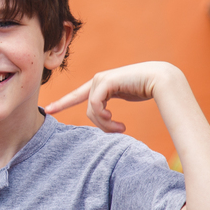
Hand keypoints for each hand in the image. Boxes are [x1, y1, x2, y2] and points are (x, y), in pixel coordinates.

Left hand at [45, 61, 178, 132]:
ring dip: (105, 124)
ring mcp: (101, 79)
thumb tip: (103, 116)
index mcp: (101, 84)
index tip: (48, 110)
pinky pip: (96, 105)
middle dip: (101, 124)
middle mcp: (98, 80)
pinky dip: (105, 118)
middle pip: (88, 109)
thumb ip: (111, 102)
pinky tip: (118, 122)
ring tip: (121, 128)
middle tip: (119, 131)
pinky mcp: (106, 81)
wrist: (161, 79)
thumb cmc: (145, 88)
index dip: (63, 102)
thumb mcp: (125, 96)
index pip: (78, 95)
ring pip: (92, 110)